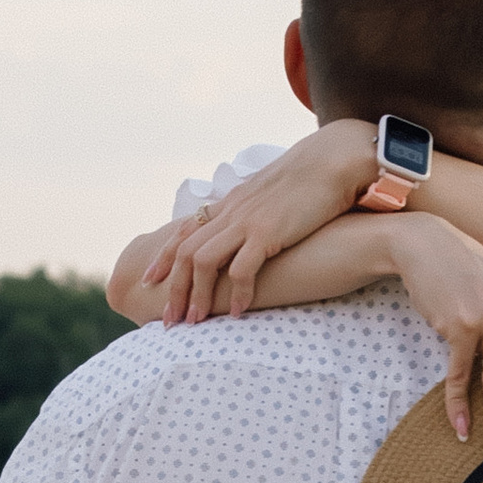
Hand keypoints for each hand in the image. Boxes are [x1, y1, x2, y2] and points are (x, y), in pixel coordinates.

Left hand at [144, 125, 377, 324]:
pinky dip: (236, 293)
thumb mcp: (273, 196)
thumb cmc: (311, 181)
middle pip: (186, 251)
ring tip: (195, 321)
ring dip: (196, 295)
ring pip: (203, 261)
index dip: (164, 256)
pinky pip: (242, 269)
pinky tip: (237, 312)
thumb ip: (257, 212)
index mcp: (231, 204)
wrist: (332, 161)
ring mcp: (246, 222)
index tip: (150, 278)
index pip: (185, 230)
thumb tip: (256, 229)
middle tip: (168, 319)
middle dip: (174, 288)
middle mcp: (231, 212)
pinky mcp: (267, 233)